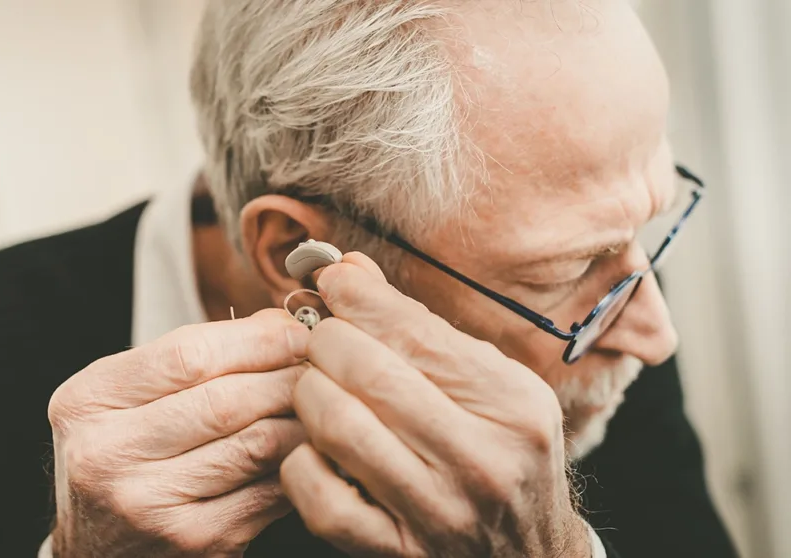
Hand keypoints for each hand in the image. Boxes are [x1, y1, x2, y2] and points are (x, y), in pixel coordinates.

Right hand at [48, 309, 309, 556]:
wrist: (87, 546)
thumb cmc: (116, 456)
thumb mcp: (124, 395)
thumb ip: (191, 357)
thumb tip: (277, 324)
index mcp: (88, 401)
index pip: (187, 356)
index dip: (255, 339)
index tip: (294, 331)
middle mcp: (109, 455)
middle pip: (226, 400)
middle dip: (287, 375)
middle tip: (321, 363)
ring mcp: (150, 505)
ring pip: (256, 446)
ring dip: (300, 418)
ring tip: (321, 400)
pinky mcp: (195, 541)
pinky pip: (268, 491)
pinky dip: (297, 463)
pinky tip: (307, 447)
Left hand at [280, 254, 588, 557]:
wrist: (529, 557)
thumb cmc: (502, 457)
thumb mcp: (492, 388)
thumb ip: (423, 330)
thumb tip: (348, 270)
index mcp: (512, 405)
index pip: (416, 332)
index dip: (360, 298)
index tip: (332, 279)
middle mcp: (480, 458)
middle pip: (370, 372)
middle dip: (327, 341)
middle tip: (320, 338)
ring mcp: (437, 511)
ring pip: (338, 425)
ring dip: (310, 392)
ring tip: (316, 385)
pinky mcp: (396, 551)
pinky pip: (319, 496)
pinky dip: (301, 462)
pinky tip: (316, 449)